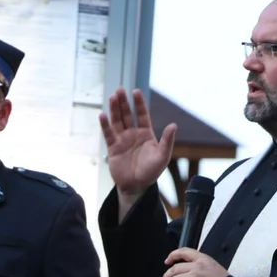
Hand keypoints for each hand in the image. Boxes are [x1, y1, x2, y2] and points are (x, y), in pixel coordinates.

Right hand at [98, 88, 176, 214]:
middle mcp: (133, 134)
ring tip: (112, 97)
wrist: (136, 186)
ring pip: (117, 121)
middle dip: (124, 102)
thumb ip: (167, 140)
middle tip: (120, 90)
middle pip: (127, 114)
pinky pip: (108, 134)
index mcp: (146, 133)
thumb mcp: (162, 156)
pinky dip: (105, 125)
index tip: (136, 92)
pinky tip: (103, 114)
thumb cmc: (151, 172)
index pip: (142, 114)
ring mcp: (122, 140)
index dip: (139, 103)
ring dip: (114, 109)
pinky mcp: (112, 148)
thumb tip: (174, 125)